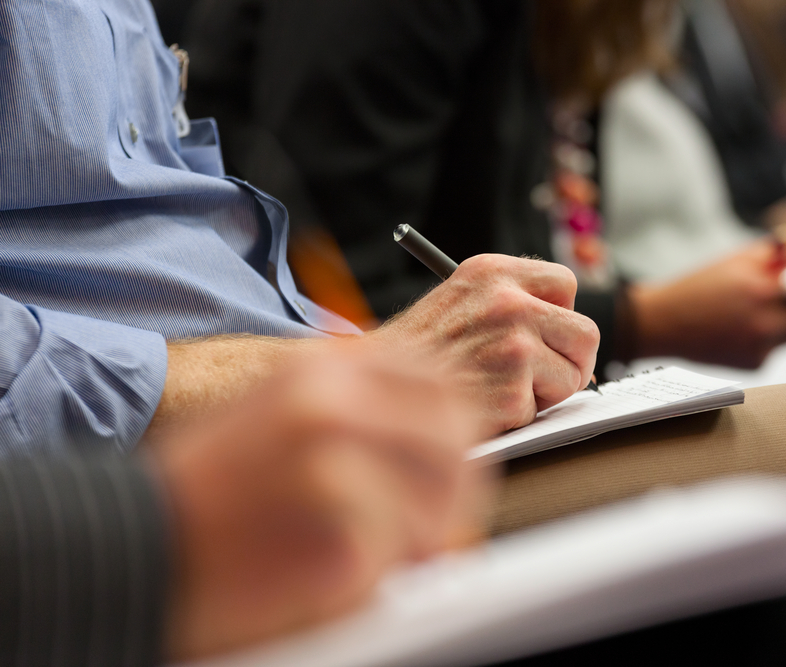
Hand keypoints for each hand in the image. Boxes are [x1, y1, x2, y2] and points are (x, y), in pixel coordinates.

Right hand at [149, 352, 481, 660]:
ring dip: (425, 538)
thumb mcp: (284, 415)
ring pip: (443, 503)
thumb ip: (362, 413)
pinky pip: (402, 560)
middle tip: (438, 525)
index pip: (439, 385)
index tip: (452, 463)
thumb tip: (436, 438)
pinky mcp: (338, 534)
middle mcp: (338, 405)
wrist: (129, 544)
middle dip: (457, 489)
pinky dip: (380, 578)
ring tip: (380, 556)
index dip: (456, 429)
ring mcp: (339, 465)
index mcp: (328, 371)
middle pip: (455, 441)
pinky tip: (331, 572)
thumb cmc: (207, 490)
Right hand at [361, 254, 600, 434]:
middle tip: (540, 375)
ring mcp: (512, 345)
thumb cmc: (419, 352)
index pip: (566, 283)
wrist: (373, 389)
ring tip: (501, 388)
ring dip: (545, 391)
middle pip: (586, 332)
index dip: (560, 314)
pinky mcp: (511, 390)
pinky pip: (542, 409)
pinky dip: (518, 416)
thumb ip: (512, 302)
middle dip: (570, 360)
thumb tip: (570, 335)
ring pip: (573, 375)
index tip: (544, 333)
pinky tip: (484, 406)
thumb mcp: (461, 301)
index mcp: (493, 271)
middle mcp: (507, 301)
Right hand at [628, 239, 785, 368]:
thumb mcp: (738, 260)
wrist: (662, 324)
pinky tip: (743, 326)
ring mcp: (762, 348)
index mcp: (761, 292)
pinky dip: (770, 333)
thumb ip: (783, 253)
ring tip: (762, 306)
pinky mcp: (756, 364)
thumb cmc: (699, 286)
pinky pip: (780, 345)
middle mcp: (765, 324)